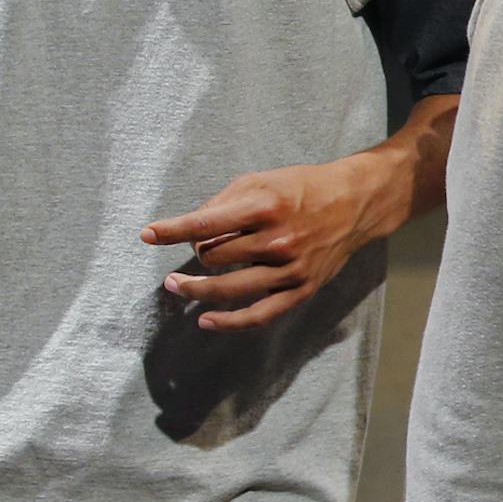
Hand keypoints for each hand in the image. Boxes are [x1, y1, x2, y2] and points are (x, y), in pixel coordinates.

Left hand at [142, 153, 396, 333]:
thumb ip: (224, 202)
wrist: (355, 204)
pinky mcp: (301, 289)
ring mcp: (289, 269)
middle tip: (198, 246)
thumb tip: (190, 228)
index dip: (171, 230)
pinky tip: (205, 320)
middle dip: (198, 252)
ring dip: (195, 288)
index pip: (206, 224)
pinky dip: (229, 321)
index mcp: (265, 207)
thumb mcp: (262, 180)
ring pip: (227, 287)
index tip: (147, 234)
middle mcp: (277, 240)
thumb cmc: (303, 188)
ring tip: (174, 286)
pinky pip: (258, 315)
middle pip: (213, 257)